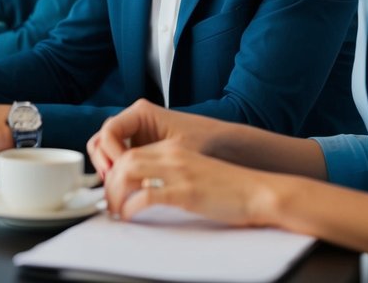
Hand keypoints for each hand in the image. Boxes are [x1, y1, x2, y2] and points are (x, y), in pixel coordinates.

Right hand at [87, 99, 223, 177]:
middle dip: (103, 161)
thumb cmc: (205, 142)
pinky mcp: (138, 150)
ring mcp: (134, 136)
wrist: (224, 145)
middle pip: (102, 139)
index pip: (110, 130)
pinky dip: (116, 173)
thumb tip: (126, 175)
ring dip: (106, 168)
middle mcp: (134, 121)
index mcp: (141, 112)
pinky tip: (126, 188)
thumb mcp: (178, 152)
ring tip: (116, 187)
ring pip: (105, 150)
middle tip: (110, 181)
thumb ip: (151, 161)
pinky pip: (117, 160)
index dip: (110, 152)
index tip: (119, 170)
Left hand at [101, 139, 277, 224]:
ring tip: (115, 211)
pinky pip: (146, 195)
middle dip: (109, 182)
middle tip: (108, 203)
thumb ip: (172, 174)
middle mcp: (173, 156)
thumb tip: (145, 189)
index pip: (132, 152)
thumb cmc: (230, 188)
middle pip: (124, 160)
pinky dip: (131, 207)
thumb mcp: (195, 172)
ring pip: (128, 172)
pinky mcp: (186, 191)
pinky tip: (130, 216)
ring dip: (115, 193)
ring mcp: (179, 172)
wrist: (259, 192)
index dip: (115, 172)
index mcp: (175, 150)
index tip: (112, 190)